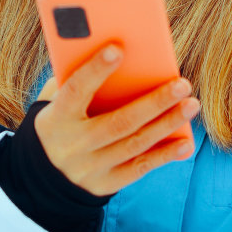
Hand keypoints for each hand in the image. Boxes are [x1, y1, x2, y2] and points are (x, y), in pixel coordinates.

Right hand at [32, 45, 199, 196]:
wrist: (41, 180)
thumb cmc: (58, 124)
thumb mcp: (53, 103)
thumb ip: (76, 80)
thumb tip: (118, 53)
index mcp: (56, 119)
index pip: (75, 91)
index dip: (95, 70)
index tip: (118, 47)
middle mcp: (73, 146)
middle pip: (118, 123)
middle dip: (153, 103)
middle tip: (182, 84)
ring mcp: (90, 168)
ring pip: (134, 144)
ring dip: (167, 124)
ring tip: (191, 104)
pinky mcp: (105, 184)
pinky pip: (139, 168)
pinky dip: (164, 156)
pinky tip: (185, 143)